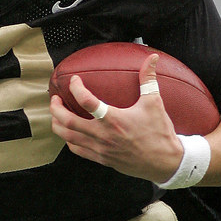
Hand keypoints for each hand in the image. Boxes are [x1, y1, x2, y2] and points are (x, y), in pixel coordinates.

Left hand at [49, 54, 183, 182]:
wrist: (165, 162)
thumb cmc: (160, 132)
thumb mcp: (154, 103)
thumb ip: (149, 79)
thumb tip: (153, 58)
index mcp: (114, 120)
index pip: (87, 101)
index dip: (76, 88)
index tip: (74, 80)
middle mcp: (103, 136)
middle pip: (68, 122)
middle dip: (56, 109)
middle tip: (55, 98)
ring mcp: (100, 149)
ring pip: (68, 138)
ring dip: (58, 124)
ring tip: (56, 114)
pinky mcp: (101, 159)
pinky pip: (77, 150)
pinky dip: (69, 140)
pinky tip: (70, 132)